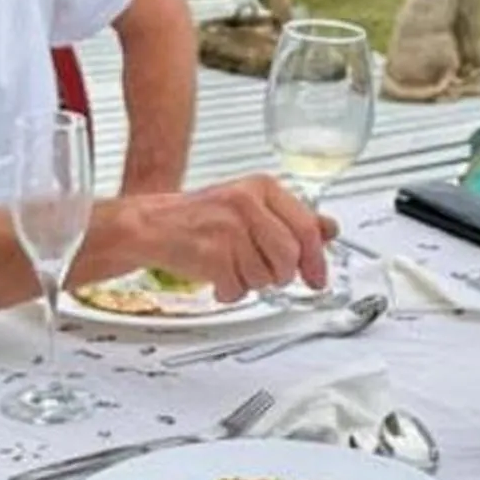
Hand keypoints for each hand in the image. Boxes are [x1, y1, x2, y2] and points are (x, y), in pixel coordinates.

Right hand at [118, 174, 331, 300]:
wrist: (150, 225)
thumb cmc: (200, 218)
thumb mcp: (251, 207)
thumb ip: (292, 218)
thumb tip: (330, 229)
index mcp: (261, 187)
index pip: (306, 227)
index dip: (316, 259)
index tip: (318, 277)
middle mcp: (246, 203)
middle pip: (289, 256)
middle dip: (280, 274)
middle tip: (265, 274)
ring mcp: (229, 229)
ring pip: (266, 276)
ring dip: (251, 283)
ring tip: (233, 268)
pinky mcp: (212, 254)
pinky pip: (239, 288)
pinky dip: (230, 292)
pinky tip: (218, 278)